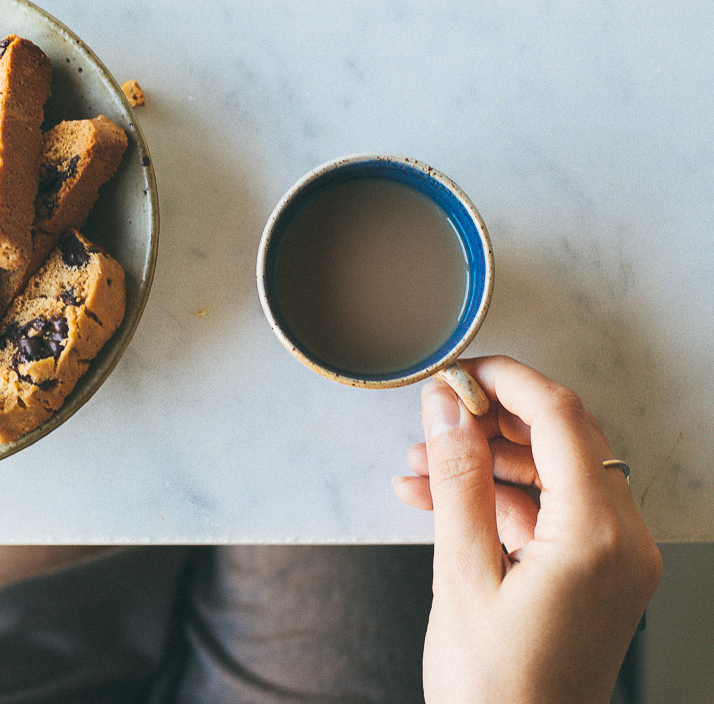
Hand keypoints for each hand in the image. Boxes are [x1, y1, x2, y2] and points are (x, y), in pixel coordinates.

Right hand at [392, 356, 661, 703]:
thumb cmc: (494, 689)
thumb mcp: (461, 574)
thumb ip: (457, 479)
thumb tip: (447, 407)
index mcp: (599, 536)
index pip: (559, 417)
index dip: (504, 381)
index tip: (457, 371)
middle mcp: (623, 542)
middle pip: (564, 439)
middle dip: (492, 421)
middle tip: (435, 416)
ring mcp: (616, 560)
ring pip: (554, 474)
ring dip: (488, 462)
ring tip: (420, 468)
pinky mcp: (598, 576)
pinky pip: (552, 513)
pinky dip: (499, 500)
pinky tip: (441, 503)